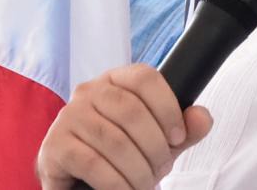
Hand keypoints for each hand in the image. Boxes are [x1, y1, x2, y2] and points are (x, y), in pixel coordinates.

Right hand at [36, 64, 212, 189]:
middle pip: (132, 111)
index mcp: (116, 80)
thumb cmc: (122, 154)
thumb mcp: (158, 140)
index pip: (145, 78)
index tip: (178, 138)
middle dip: (155, 147)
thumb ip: (184, 129)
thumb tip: (202, 117)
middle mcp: (89, 91)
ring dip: (137, 170)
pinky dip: (115, 183)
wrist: (80, 180)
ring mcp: (68, 116)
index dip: (168, 108)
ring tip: (144, 183)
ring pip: (114, 140)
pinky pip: (93, 163)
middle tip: (161, 169)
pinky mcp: (55, 145)